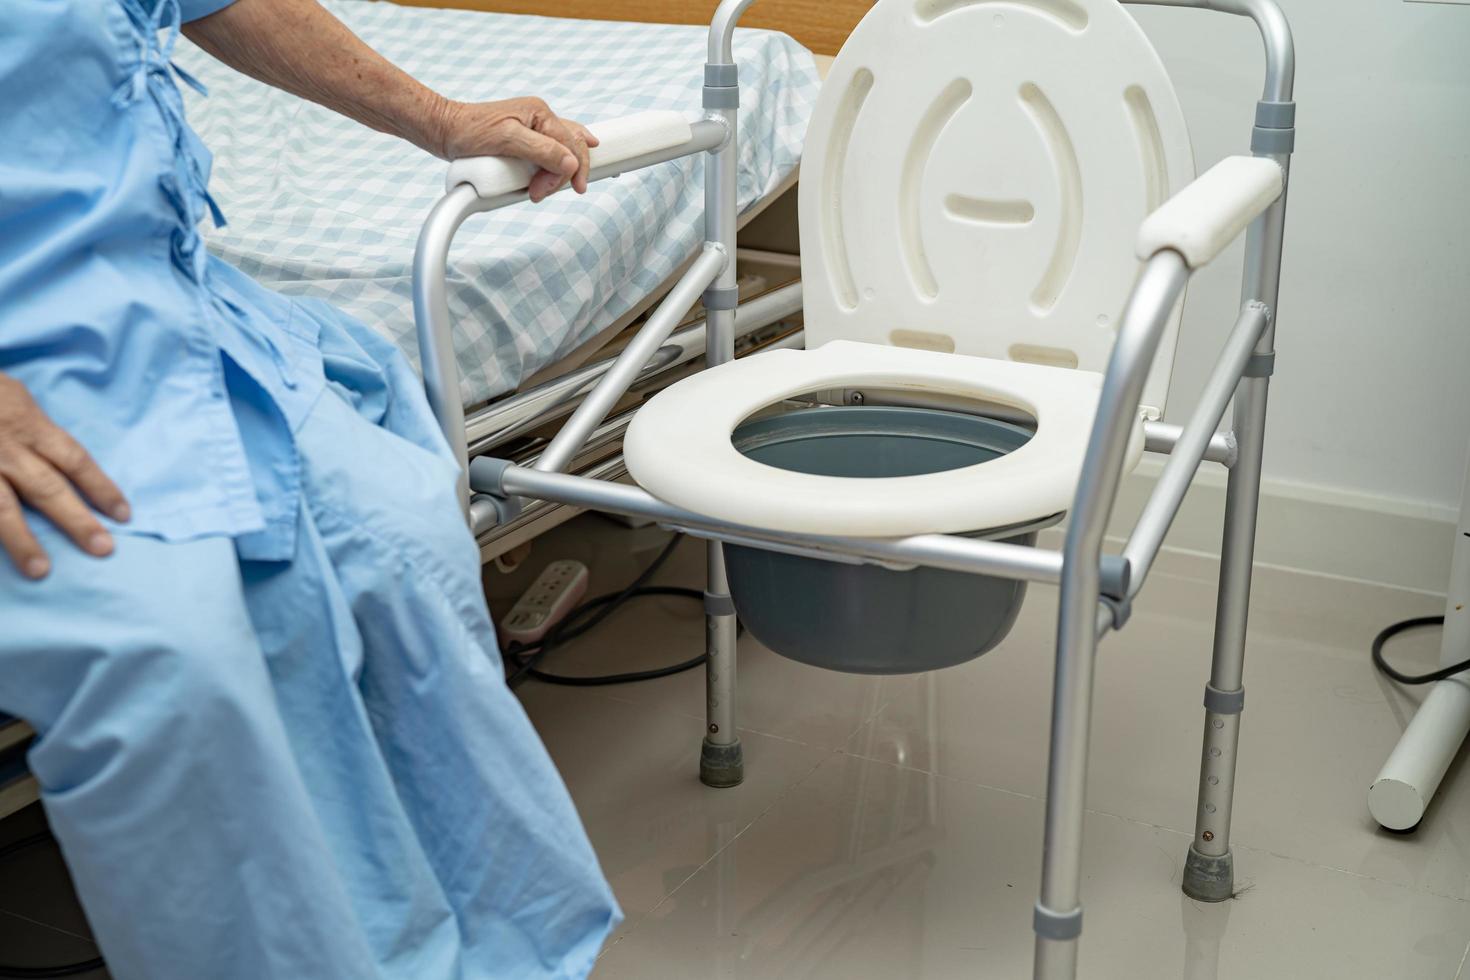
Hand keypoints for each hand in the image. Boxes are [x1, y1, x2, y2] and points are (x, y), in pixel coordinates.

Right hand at [0, 373, 129, 578]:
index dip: (101, 487)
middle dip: (76, 521)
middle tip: (103, 549)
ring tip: (40, 571)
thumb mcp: (11, 394)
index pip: (74, 459)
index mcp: (28, 425)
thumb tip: (58, 460)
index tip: (124, 514)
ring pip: (1, 508)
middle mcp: (5, 449)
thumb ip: (32, 427)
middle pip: (47, 488)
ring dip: (22, 541)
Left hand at [432, 97, 599, 202]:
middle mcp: (539, 119)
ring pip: (561, 152)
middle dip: (562, 174)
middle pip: (569, 149)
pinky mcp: (522, 142)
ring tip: (538, 189)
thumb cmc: (469, 131)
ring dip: (555, 174)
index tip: (566, 190)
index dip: (572, 170)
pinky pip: (546, 155)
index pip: (571, 145)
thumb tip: (571, 163)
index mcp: (540, 113)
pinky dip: (550, 168)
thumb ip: (542, 150)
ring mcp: (531, 130)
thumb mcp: (507, 140)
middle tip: (541, 193)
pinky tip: (556, 173)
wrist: (443, 130)